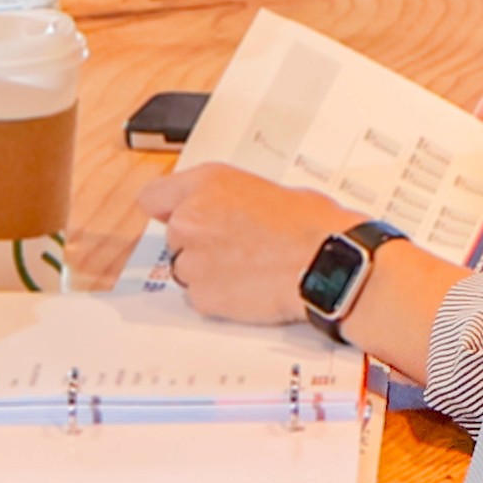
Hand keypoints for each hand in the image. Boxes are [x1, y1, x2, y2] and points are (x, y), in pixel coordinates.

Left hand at [134, 161, 349, 326]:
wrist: (327, 262)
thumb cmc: (311, 224)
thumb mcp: (266, 188)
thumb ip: (230, 197)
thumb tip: (227, 209)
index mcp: (207, 183)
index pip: (154, 197)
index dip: (169, 210)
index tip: (176, 217)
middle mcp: (191, 218)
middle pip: (174, 238)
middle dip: (200, 244)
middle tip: (237, 248)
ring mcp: (192, 260)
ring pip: (186, 270)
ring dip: (209, 273)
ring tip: (249, 270)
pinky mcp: (202, 295)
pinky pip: (200, 298)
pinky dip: (220, 298)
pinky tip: (250, 289)